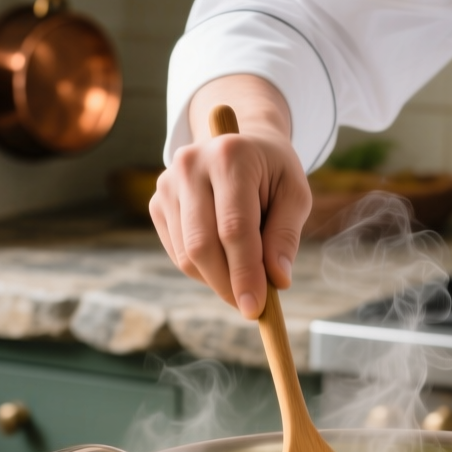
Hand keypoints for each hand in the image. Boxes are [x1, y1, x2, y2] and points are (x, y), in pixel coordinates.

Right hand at [150, 75, 311, 318]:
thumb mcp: (294, 194)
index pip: (234, 227)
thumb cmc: (272, 172)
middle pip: (202, 245)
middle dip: (227, 284)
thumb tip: (277, 280)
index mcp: (230, 156)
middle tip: (251, 307)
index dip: (245, 272)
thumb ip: (286, 235)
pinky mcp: (157, 203)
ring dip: (216, 280)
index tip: (256, 307)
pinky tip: (224, 263)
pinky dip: (203, 271)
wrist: (238, 144)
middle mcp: (190, 166)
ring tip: (244, 278)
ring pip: (187, 255)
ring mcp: (168, 184)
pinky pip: (178, 254)